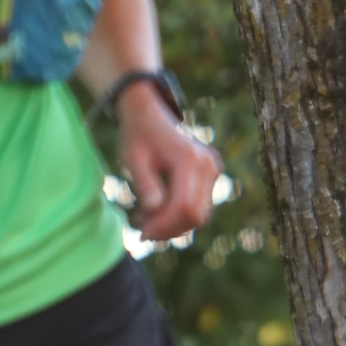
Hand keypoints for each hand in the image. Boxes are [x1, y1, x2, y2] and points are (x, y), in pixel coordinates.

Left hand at [120, 85, 221, 242]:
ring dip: (172, 225)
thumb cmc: (137, 135)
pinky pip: (199, 206)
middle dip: (168, 229)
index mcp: (189, 158)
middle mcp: (207, 164)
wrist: (148, 113)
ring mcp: (212, 170)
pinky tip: (157, 212)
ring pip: (199, 215)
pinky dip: (178, 215)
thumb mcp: (133, 159)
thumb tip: (154, 209)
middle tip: (141, 231)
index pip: (183, 206)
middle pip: (195, 215)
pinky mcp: (211, 175)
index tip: (141, 232)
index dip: (164, 225)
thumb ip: (145, 183)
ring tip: (145, 220)